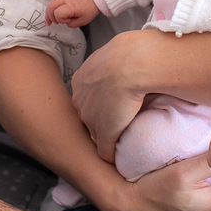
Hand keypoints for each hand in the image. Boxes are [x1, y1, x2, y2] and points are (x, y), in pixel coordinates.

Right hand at [45, 0, 99, 27]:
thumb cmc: (90, 9)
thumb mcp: (82, 21)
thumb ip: (71, 24)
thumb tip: (64, 22)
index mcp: (71, 6)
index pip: (58, 13)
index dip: (60, 20)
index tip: (68, 21)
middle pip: (51, 6)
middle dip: (49, 16)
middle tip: (51, 23)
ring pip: (51, 3)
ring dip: (49, 12)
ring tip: (51, 19)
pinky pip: (55, 0)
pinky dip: (53, 7)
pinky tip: (54, 13)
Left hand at [71, 31, 149, 161]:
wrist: (130, 64)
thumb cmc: (128, 54)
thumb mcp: (113, 54)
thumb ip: (111, 65)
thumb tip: (123, 65)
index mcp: (80, 81)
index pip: (87, 99)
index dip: (100, 103)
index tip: (112, 103)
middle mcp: (80, 101)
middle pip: (88, 116)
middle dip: (100, 120)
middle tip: (118, 119)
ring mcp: (90, 119)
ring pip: (97, 133)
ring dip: (108, 137)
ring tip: (122, 137)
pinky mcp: (104, 134)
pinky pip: (106, 152)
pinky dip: (114, 155)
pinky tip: (122, 156)